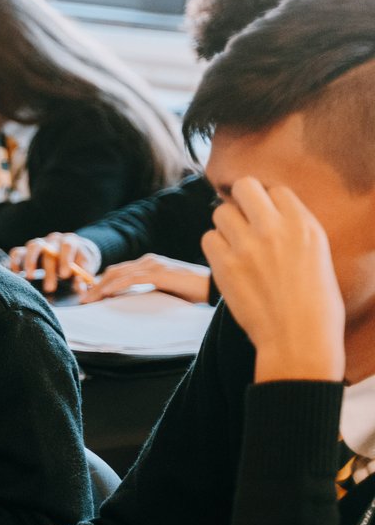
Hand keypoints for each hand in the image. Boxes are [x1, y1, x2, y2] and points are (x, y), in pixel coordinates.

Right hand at [9, 232, 101, 293]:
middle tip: (50, 289)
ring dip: (30, 262)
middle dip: (49, 271)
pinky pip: (17, 252)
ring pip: (33, 247)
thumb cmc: (78, 265)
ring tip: (30, 278)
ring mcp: (39, 244)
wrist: (72, 255)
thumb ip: (83, 280)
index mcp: (71, 242)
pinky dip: (15, 262)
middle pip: (49, 251)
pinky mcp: (26, 250)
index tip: (65, 275)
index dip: (66, 259)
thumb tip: (80, 289)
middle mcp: (54, 240)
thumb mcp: (85, 271)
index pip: (68, 246)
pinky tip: (16, 274)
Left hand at [82, 254, 210, 303]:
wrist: (214, 286)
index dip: (100, 282)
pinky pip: (132, 278)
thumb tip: (131, 302)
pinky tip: (105, 293)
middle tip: (82, 300)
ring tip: (88, 299)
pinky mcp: (160, 273)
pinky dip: (116, 285)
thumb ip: (148, 291)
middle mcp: (149, 261)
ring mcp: (154, 265)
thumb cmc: (192, 291)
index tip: (88, 296)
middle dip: (95, 285)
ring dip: (100, 287)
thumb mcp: (164, 290)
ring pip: (119, 274)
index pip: (118, 272)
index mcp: (149, 264)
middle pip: (114, 272)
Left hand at [202, 177, 343, 382]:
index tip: (265, 218)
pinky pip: (207, 238)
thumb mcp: (317, 255)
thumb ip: (293, 231)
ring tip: (236, 246)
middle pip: (244, 186)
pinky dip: (214, 247)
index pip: (276, 189)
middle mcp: (275, 228)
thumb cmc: (314, 304)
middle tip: (243, 220)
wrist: (298, 338)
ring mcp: (247, 245)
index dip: (267, 202)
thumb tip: (268, 215)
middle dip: (241, 199)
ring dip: (225, 225)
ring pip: (221, 211)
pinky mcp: (224, 265)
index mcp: (305, 225)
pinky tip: (226, 261)